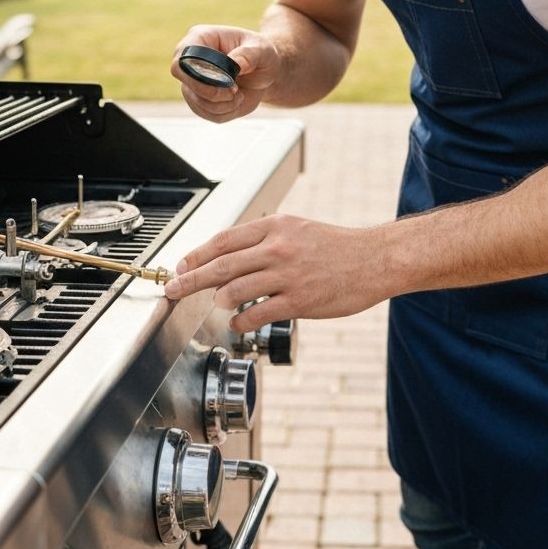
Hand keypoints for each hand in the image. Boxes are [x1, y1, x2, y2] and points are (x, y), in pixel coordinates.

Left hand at [162, 214, 387, 330]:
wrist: (375, 259)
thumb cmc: (337, 246)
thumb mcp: (298, 228)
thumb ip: (266, 238)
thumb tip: (230, 254)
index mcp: (275, 226)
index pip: (224, 240)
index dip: (197, 254)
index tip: (180, 265)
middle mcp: (278, 248)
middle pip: (221, 265)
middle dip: (190, 279)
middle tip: (172, 289)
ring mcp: (288, 275)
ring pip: (235, 290)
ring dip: (219, 300)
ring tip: (217, 304)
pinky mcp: (299, 301)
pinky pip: (257, 314)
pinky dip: (241, 321)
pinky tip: (239, 322)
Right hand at [171, 25, 278, 122]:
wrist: (263, 74)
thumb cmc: (261, 55)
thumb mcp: (263, 50)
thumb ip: (250, 54)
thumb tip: (235, 63)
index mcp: (200, 38)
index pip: (183, 59)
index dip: (201, 74)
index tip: (228, 79)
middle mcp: (189, 60)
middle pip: (187, 83)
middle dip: (214, 93)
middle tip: (235, 90)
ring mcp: (191, 81)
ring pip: (198, 102)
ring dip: (224, 104)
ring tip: (239, 93)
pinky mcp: (198, 99)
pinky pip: (206, 113)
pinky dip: (226, 112)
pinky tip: (236, 101)